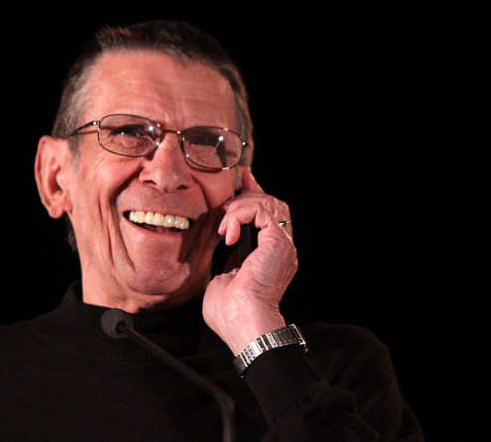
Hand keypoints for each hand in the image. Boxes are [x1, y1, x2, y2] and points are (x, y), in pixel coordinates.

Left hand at [203, 170, 297, 354]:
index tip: (241, 180)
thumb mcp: (221, 279)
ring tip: (225, 227)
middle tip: (225, 208)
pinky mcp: (278, 243)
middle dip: (246, 196)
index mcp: (270, 256)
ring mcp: (282, 245)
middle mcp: (281, 248)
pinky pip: (261, 210)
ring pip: (268, 202)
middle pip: (272, 203)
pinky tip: (228, 233)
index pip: (268, 215)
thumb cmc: (231, 313)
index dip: (254, 193)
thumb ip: (224, 261)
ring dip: (240, 208)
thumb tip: (220, 252)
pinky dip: (240, 215)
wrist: (243, 324)